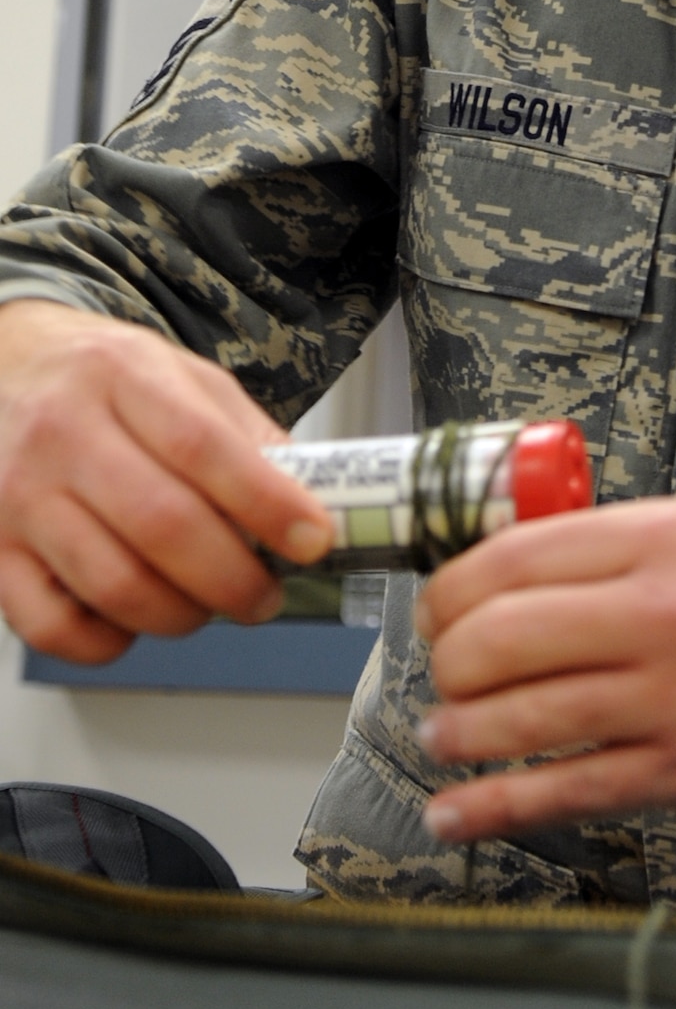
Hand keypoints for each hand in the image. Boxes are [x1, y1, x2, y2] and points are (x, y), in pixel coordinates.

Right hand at [0, 298, 334, 661]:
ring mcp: (19, 496)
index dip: (267, 502)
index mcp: (122, 376)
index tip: (313, 538)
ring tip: (209, 605)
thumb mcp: (182, 374)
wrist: (9, 366)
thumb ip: (243, 431)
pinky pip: (53, 627)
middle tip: (265, 594)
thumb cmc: (102, 379)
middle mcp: (63, 433)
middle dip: (234, 578)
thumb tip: (306, 496)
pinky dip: (109, 641)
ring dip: (182, 613)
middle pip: (163, 524)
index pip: (202, 446)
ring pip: (114, 584)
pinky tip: (136, 618)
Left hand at [414, 496, 675, 841]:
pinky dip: (489, 810)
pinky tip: (451, 815)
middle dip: (448, 661)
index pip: (513, 557)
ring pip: (518, 717)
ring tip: (443, 734)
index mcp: (661, 538)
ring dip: (456, 732)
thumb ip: (609, 549)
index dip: (451, 589)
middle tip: (445, 671)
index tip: (437, 610)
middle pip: (499, 635)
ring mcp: (671, 698)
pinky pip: (562, 793)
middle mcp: (662, 611)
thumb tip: (501, 575)